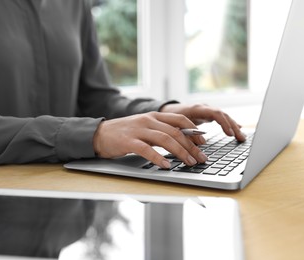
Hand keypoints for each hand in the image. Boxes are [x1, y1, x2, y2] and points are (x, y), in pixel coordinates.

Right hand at [93, 112, 208, 168]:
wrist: (100, 134)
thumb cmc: (124, 133)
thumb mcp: (145, 128)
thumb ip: (161, 131)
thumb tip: (181, 142)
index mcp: (154, 116)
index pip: (180, 120)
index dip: (194, 131)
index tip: (203, 142)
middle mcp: (148, 120)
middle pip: (176, 132)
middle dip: (192, 146)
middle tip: (202, 158)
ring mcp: (138, 130)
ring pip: (165, 139)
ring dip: (180, 152)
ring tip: (190, 163)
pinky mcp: (128, 141)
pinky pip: (147, 149)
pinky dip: (158, 158)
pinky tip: (166, 166)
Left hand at [160, 103, 245, 141]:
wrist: (166, 110)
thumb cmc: (169, 118)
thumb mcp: (175, 126)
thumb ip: (186, 134)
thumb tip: (198, 145)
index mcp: (196, 109)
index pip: (215, 113)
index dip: (224, 124)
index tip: (230, 134)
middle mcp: (203, 108)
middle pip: (223, 115)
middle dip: (233, 127)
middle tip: (241, 138)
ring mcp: (206, 111)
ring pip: (223, 116)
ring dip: (233, 126)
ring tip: (242, 137)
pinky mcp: (207, 115)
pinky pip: (221, 119)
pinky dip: (229, 124)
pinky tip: (237, 130)